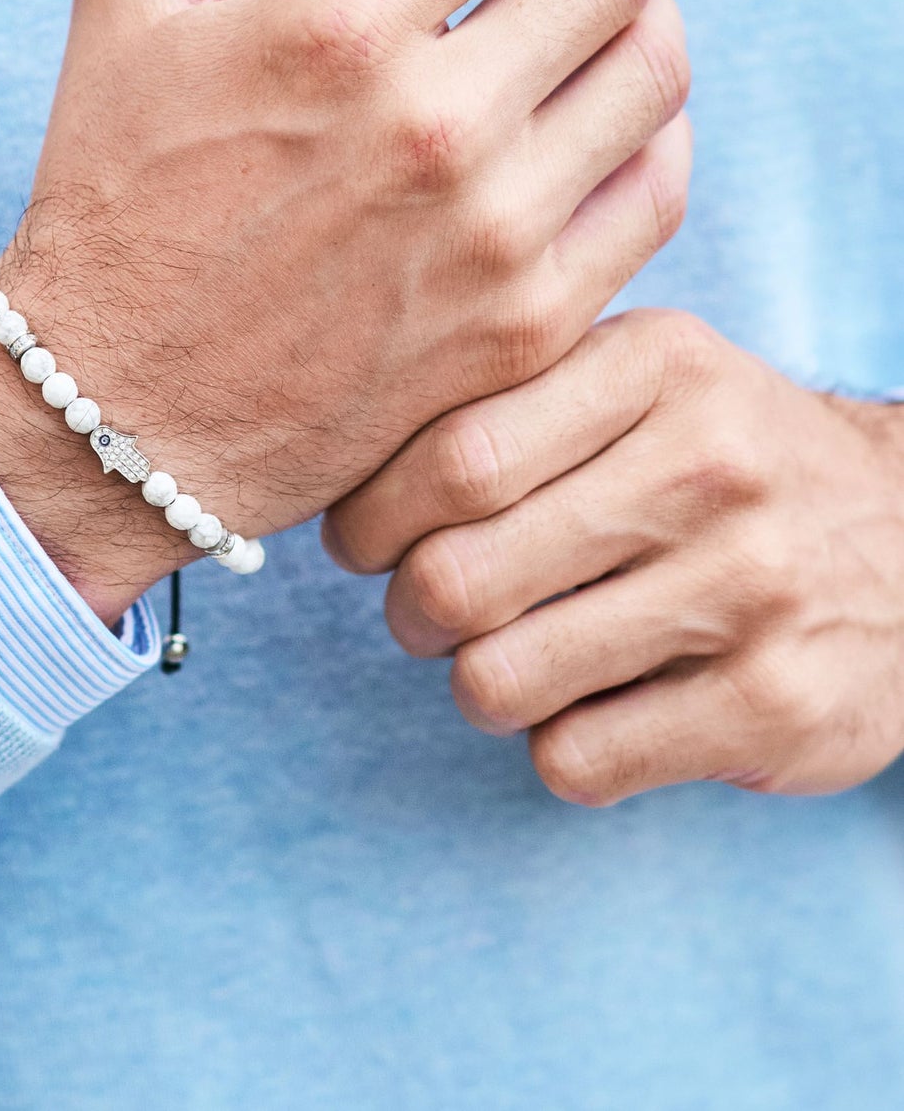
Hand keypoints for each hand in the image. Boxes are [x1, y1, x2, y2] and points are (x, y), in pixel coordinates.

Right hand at [0, 0, 689, 621]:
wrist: (120, 413)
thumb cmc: (110, 202)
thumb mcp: (132, 4)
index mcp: (340, 26)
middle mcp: (436, 127)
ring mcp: (491, 237)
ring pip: (652, 76)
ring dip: (656, 5)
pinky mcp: (521, 328)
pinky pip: (653, 198)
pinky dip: (659, 131)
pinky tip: (625, 110)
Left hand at [324, 309, 903, 804]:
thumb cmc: (720, 459)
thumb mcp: (641, 376)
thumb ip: (514, 390)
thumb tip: (350, 449)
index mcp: (654, 366)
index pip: (450, 457)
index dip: (370, 518)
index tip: (360, 541)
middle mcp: (708, 469)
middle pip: (456, 577)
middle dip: (407, 613)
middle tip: (422, 612)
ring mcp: (750, 590)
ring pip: (499, 680)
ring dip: (474, 684)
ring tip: (504, 661)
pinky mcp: (776, 705)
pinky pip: (575, 759)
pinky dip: (553, 746)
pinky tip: (591, 707)